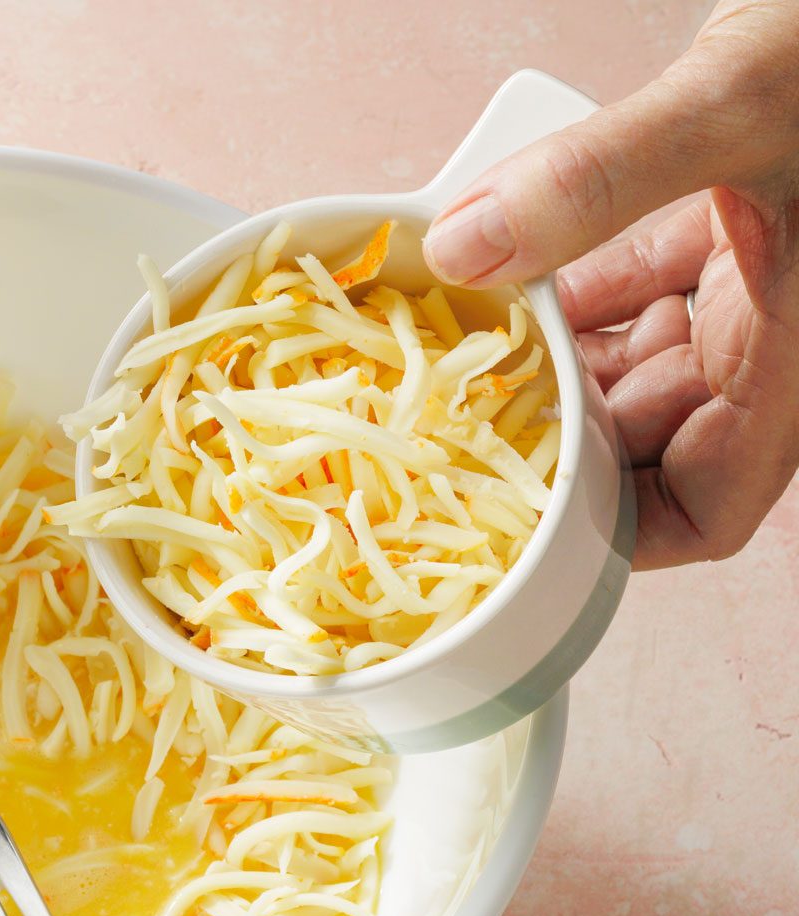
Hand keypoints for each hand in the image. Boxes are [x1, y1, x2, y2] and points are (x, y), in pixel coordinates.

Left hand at [423, 1, 798, 568]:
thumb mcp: (738, 102)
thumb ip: (602, 178)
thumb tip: (465, 246)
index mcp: (794, 360)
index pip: (703, 512)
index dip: (613, 537)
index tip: (508, 523)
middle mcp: (774, 338)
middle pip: (644, 440)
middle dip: (546, 431)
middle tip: (430, 424)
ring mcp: (756, 280)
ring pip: (630, 360)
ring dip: (544, 352)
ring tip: (443, 347)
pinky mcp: (737, 220)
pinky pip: (636, 282)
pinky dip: (568, 281)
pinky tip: (493, 268)